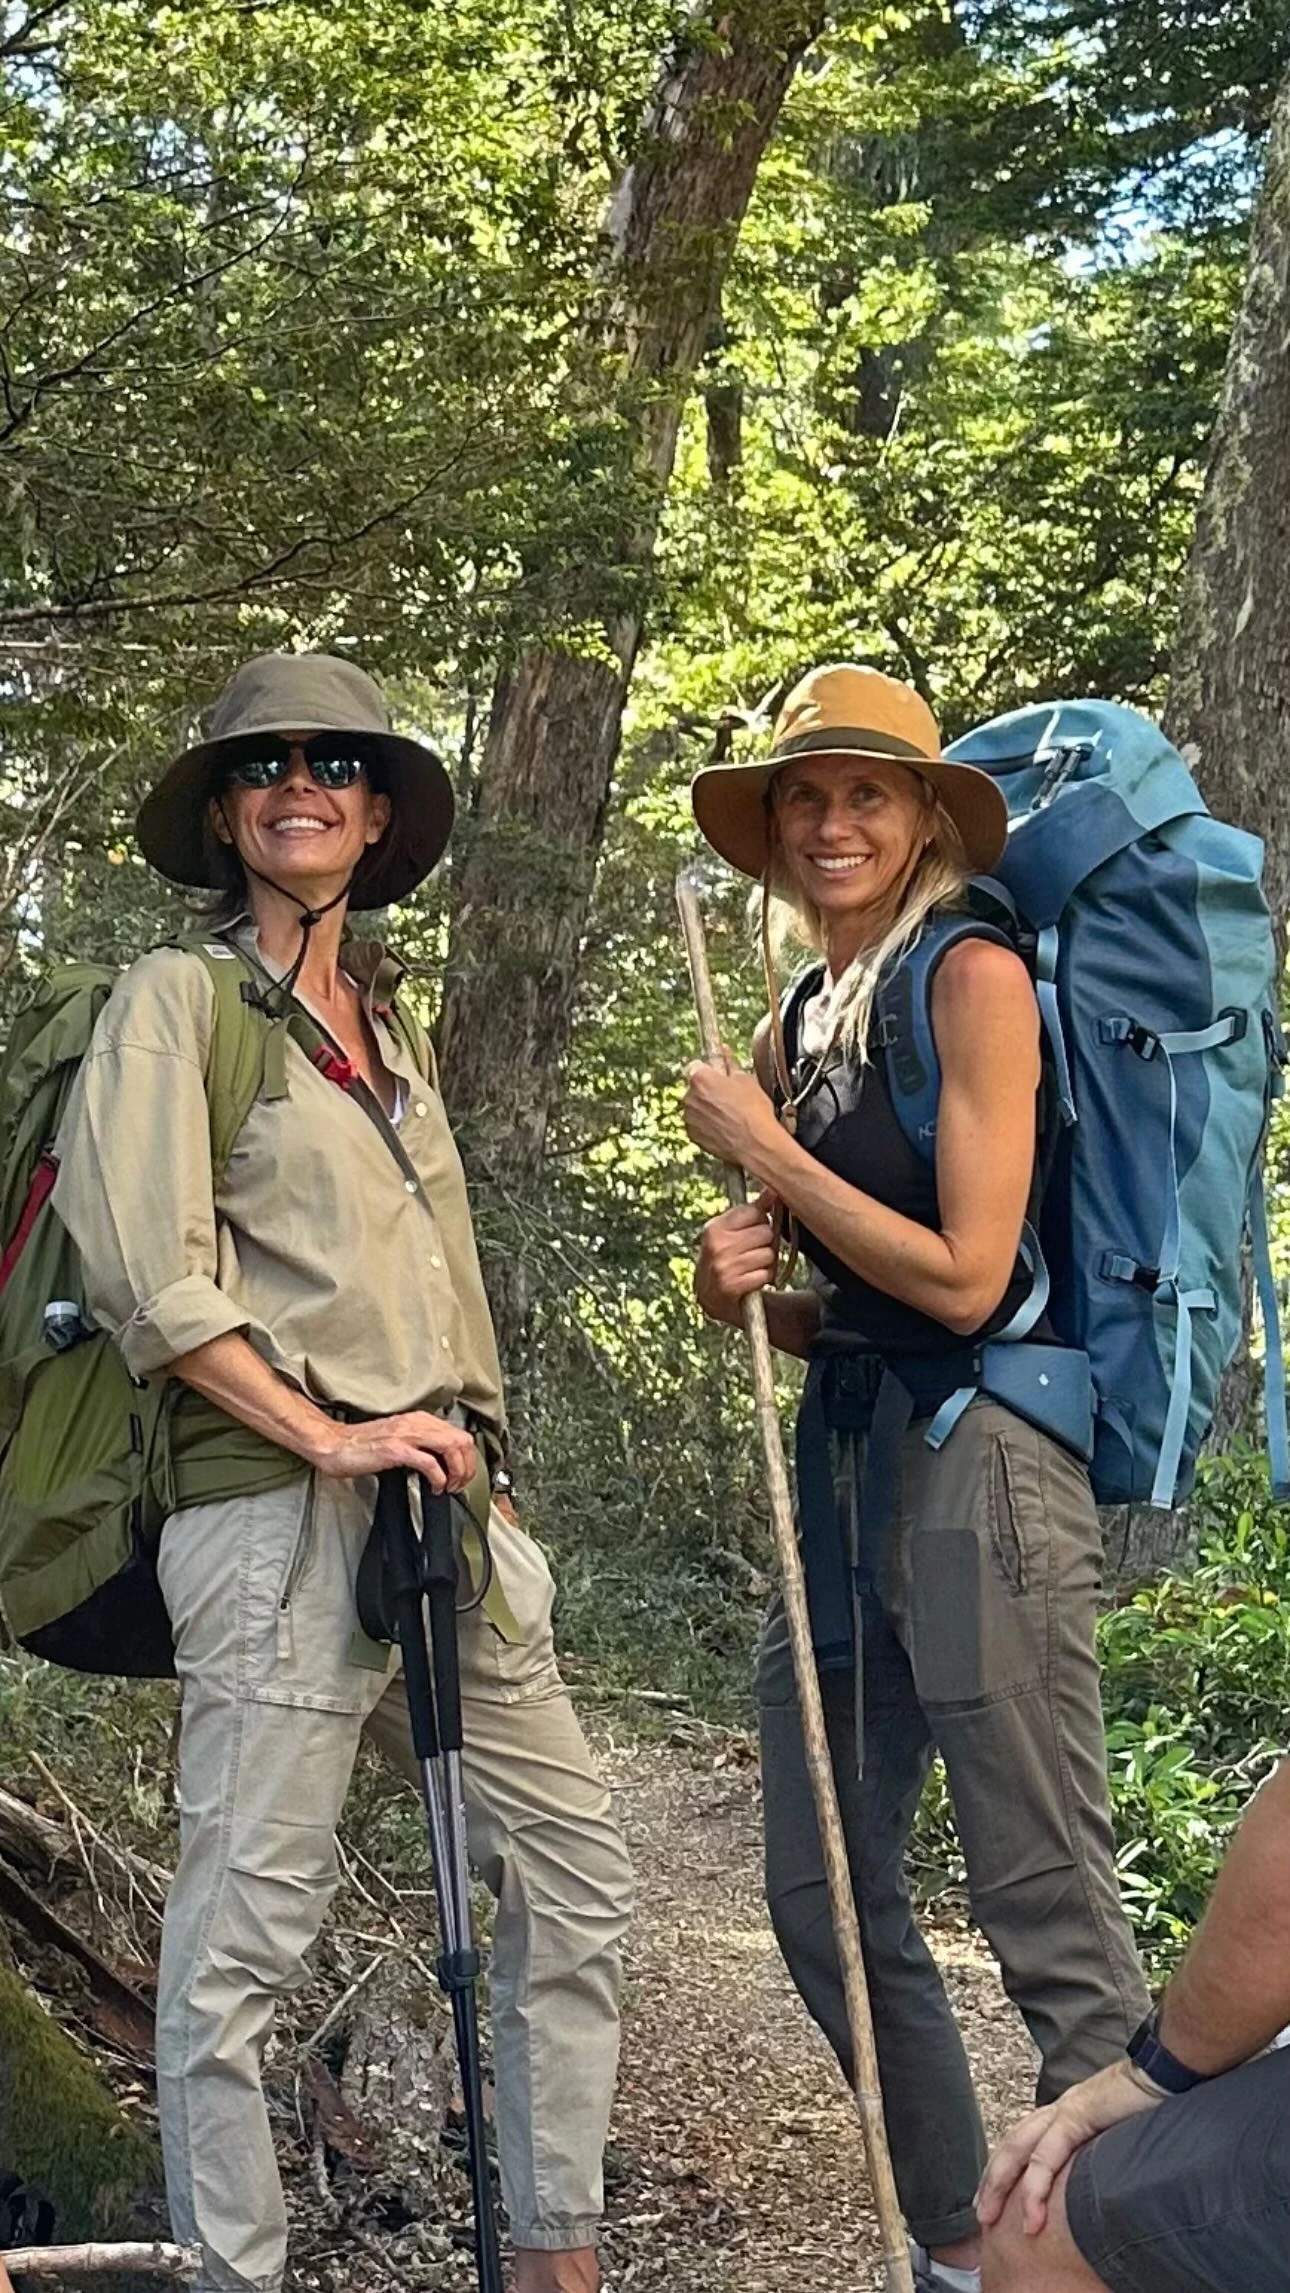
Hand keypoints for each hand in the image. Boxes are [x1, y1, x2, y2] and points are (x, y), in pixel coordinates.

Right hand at [311, 1411, 478, 1492]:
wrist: (334, 1445)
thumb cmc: (362, 1445)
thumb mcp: (398, 1438)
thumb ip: (420, 1444)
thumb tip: (441, 1463)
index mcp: (418, 1419)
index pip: (458, 1434)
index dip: (468, 1458)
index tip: (463, 1475)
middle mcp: (416, 1423)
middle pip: (460, 1440)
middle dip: (467, 1466)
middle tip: (459, 1485)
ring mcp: (406, 1435)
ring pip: (450, 1448)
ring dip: (456, 1472)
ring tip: (449, 1487)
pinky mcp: (396, 1450)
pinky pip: (430, 1463)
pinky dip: (439, 1478)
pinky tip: (435, 1487)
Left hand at [684, 1051, 782, 1176]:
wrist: (755, 1144)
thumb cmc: (753, 1111)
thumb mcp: (747, 1080)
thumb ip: (730, 1064)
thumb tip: (725, 1051)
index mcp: (700, 1078)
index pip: (695, 1066)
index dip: (708, 1071)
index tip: (718, 1075)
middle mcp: (689, 1097)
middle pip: (695, 1088)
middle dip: (707, 1091)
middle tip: (728, 1097)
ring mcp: (689, 1118)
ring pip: (695, 1107)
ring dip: (706, 1108)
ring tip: (729, 1115)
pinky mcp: (692, 1135)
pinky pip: (697, 1125)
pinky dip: (706, 1125)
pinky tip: (725, 1128)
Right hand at [695, 1194, 778, 1324]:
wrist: (710, 1296)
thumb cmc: (725, 1257)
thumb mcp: (729, 1232)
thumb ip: (752, 1211)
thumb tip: (773, 1190)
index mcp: (715, 1227)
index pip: (755, 1212)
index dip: (761, 1221)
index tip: (753, 1230)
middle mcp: (717, 1245)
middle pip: (766, 1233)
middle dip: (766, 1243)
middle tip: (753, 1251)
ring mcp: (723, 1266)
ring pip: (769, 1254)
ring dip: (766, 1262)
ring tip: (752, 1265)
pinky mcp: (732, 1286)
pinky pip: (765, 1274)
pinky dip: (763, 1277)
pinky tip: (752, 1278)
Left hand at [976, 2060, 1163, 2236]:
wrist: (1168, 2071)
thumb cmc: (1153, 2102)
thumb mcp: (1122, 2135)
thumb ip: (1103, 2152)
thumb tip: (1101, 2182)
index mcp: (1069, 2112)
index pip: (1025, 2142)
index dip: (1007, 2170)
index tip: (996, 2198)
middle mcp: (1060, 2109)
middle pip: (1012, 2146)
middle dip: (992, 2181)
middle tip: (981, 2214)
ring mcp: (1065, 2110)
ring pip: (1019, 2151)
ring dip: (1001, 2186)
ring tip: (991, 2218)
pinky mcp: (1077, 2116)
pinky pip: (1047, 2157)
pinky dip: (1035, 2189)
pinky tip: (1030, 2215)